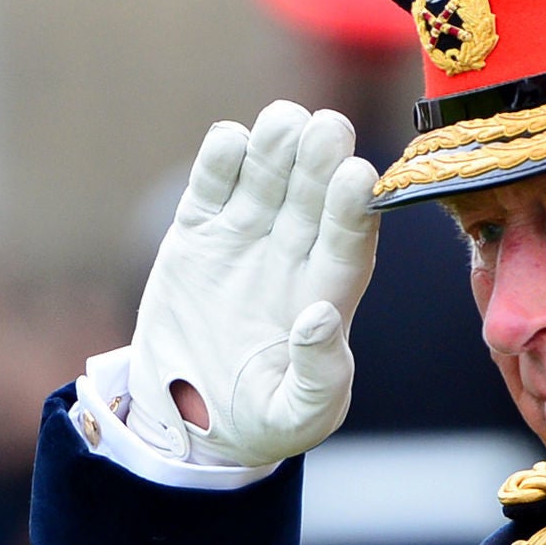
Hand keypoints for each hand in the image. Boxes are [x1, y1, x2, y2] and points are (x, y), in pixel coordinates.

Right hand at [116, 100, 376, 469]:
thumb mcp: (297, 417)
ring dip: (276, 144)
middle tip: (324, 129)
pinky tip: (230, 141)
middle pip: (313, 193)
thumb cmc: (259, 420)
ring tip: (281, 123)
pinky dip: (222, 156)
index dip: (354, 207)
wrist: (189, 417)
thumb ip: (318, 377)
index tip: (356, 176)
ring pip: (269, 173)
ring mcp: (248, 235)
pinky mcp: (200, 230)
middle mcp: (295, 252)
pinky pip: (214, 181)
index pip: (350, 239)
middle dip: (320, 158)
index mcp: (329, 292)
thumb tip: (318, 318)